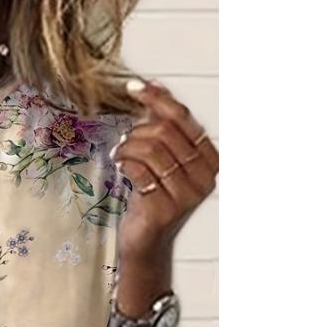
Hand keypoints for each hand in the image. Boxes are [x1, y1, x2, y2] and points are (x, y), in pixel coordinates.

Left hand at [110, 79, 218, 264]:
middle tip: (123, 140)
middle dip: (137, 131)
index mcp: (208, 159)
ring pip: (151, 150)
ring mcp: (186, 194)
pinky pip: (140, 171)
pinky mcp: (165, 208)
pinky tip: (120, 167)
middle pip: (166, 132)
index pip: (183, 119)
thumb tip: (150, 87)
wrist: (145, 240)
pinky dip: (125, 163)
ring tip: (119, 154)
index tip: (134, 87)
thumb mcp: (161, 159)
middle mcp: (204, 176)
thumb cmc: (152, 196)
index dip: (157, 99)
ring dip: (127, 147)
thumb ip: (160, 126)